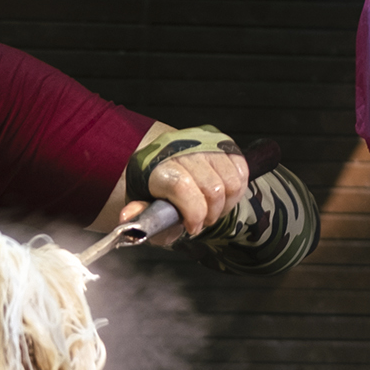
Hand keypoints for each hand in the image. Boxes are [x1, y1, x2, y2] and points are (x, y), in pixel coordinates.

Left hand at [123, 146, 249, 239]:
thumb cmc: (155, 191)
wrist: (162, 162)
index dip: (194, 213)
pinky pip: (242, 171)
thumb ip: (141, 216)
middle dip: (211, 214)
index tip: (193, 228)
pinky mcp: (222, 141)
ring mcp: (204, 143)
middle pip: (212, 188)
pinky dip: (237, 190)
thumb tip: (127, 216)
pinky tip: (223, 195)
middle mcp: (181, 149)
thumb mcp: (144, 209)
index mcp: (156, 166)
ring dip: (226, 204)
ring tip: (212, 209)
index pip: (182, 186)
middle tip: (203, 221)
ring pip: (232, 182)